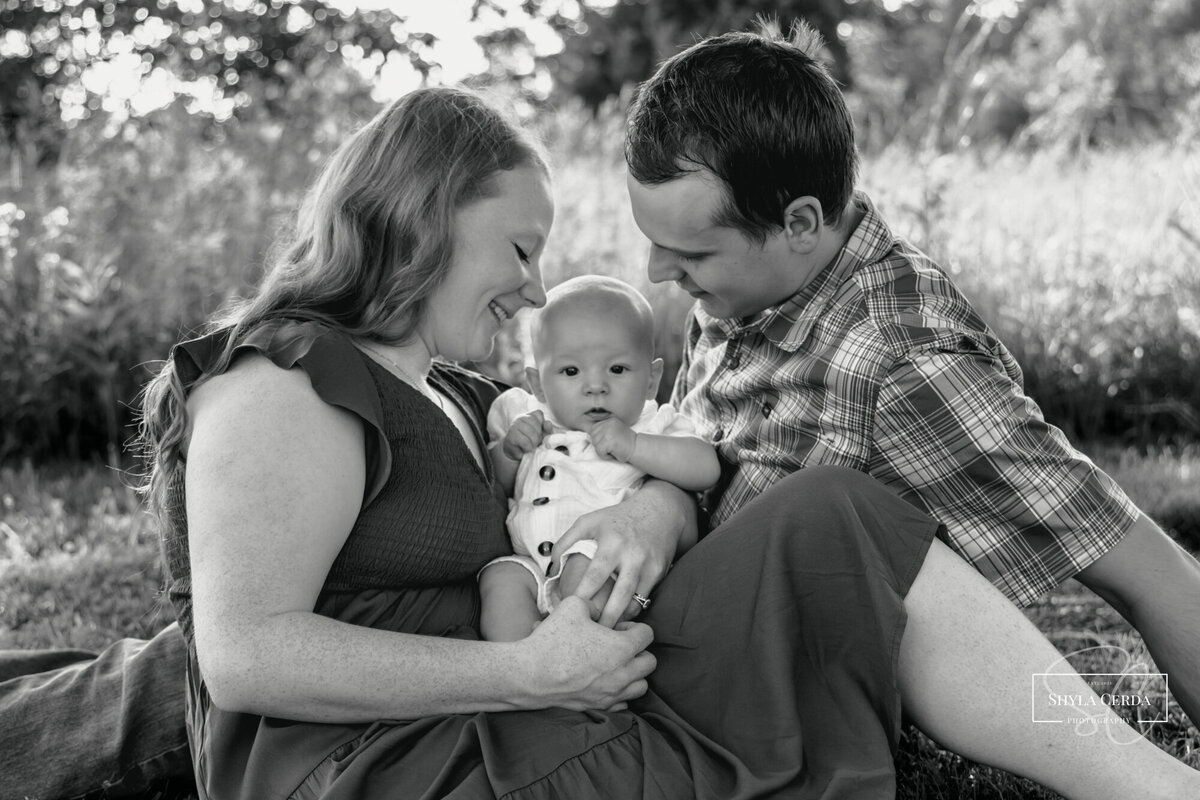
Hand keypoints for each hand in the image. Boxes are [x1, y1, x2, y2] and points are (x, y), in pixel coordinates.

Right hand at [502, 411, 550, 460]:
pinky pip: (525, 442)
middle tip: (535, 442)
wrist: (517, 454)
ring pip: (530, 433)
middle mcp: (519, 419)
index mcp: (528, 415)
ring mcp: (513, 427)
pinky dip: (528, 448)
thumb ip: (547, 428)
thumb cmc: (531, 442)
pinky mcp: (510, 438)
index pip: (538, 413)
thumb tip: (547, 423)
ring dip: (534, 443)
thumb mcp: (542, 435)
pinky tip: (525, 449)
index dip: (542, 424)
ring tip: (531, 446)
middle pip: (535, 423)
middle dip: (538, 435)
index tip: (540, 433)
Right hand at [522, 596, 655, 710]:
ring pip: (641, 686)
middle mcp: (623, 673)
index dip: (634, 627)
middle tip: (617, 645)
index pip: (648, 635)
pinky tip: (604, 682)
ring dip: (634, 674)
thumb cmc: (551, 639)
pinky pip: (624, 703)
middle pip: (650, 662)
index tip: (615, 628)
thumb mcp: (573, 605)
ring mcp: (612, 693)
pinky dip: (620, 692)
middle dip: (638, 651)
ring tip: (615, 665)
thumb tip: (599, 613)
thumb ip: (593, 605)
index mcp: (622, 648)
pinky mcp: (599, 706)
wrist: (529, 674)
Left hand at [551, 482, 690, 627]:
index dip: (582, 597)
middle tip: (590, 636)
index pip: (595, 576)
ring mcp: (648, 567)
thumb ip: (567, 540)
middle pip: (619, 596)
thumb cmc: (617, 519)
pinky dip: (631, 611)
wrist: (660, 512)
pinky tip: (619, 621)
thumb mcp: (590, 521)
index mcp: (612, 543)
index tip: (570, 612)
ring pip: (635, 603)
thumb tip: (551, 566)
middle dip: (605, 619)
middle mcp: (632, 557)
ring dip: (619, 621)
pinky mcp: (659, 574)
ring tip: (603, 636)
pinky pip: (644, 599)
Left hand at [589, 418, 636, 461]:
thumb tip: (586, 437)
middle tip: (613, 446)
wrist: (638, 448)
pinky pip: (599, 451)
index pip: (593, 429)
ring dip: (603, 451)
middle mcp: (608, 423)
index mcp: (609, 420)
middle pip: (593, 437)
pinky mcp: (609, 440)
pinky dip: (606, 456)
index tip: (611, 441)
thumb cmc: (626, 443)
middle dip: (601, 445)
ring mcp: (608, 431)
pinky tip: (615, 452)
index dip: (599, 438)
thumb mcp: (614, 432)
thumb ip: (603, 431)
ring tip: (614, 449)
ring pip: (595, 445)